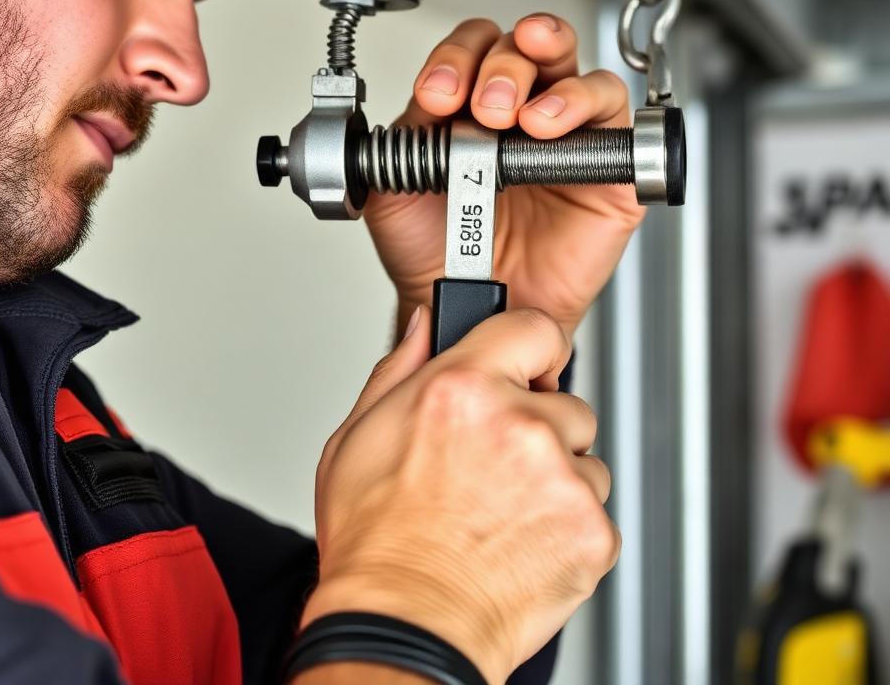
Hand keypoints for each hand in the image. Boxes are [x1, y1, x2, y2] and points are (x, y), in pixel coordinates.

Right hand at [304, 307, 619, 684]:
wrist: (406, 628)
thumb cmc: (375, 542)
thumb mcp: (357, 435)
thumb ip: (402, 365)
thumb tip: (428, 324)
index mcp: (461, 388)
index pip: (533, 328)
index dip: (530, 348)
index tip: (527, 366)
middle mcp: (518, 424)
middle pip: (564, 402)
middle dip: (538, 428)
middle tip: (496, 465)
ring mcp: (561, 478)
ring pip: (585, 459)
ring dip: (556, 479)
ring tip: (504, 512)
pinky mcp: (592, 530)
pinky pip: (596, 511)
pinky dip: (569, 527)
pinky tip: (522, 541)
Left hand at [365, 15, 643, 334]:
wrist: (469, 308)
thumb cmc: (437, 252)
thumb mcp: (397, 188)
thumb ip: (404, 138)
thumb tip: (427, 99)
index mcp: (467, 106)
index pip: (471, 49)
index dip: (455, 59)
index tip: (438, 94)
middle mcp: (519, 110)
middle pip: (522, 47)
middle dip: (500, 67)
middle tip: (485, 108)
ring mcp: (565, 133)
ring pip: (570, 64)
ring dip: (543, 75)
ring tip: (522, 118)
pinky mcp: (608, 165)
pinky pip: (612, 112)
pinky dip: (582, 103)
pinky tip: (550, 126)